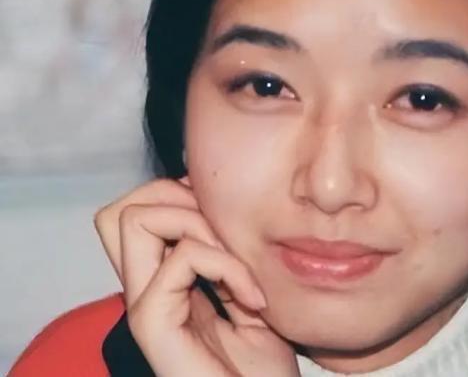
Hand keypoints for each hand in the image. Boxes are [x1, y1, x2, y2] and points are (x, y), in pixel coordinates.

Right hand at [94, 178, 299, 376]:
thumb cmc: (262, 369)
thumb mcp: (248, 294)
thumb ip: (226, 256)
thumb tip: (217, 205)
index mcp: (165, 282)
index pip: (134, 211)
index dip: (177, 194)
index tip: (228, 222)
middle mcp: (146, 291)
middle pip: (120, 210)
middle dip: (177, 197)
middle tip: (225, 234)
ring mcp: (146, 309)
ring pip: (133, 220)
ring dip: (199, 224)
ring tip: (238, 263)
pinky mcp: (154, 328)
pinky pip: (179, 261)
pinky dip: (226, 265)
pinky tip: (254, 299)